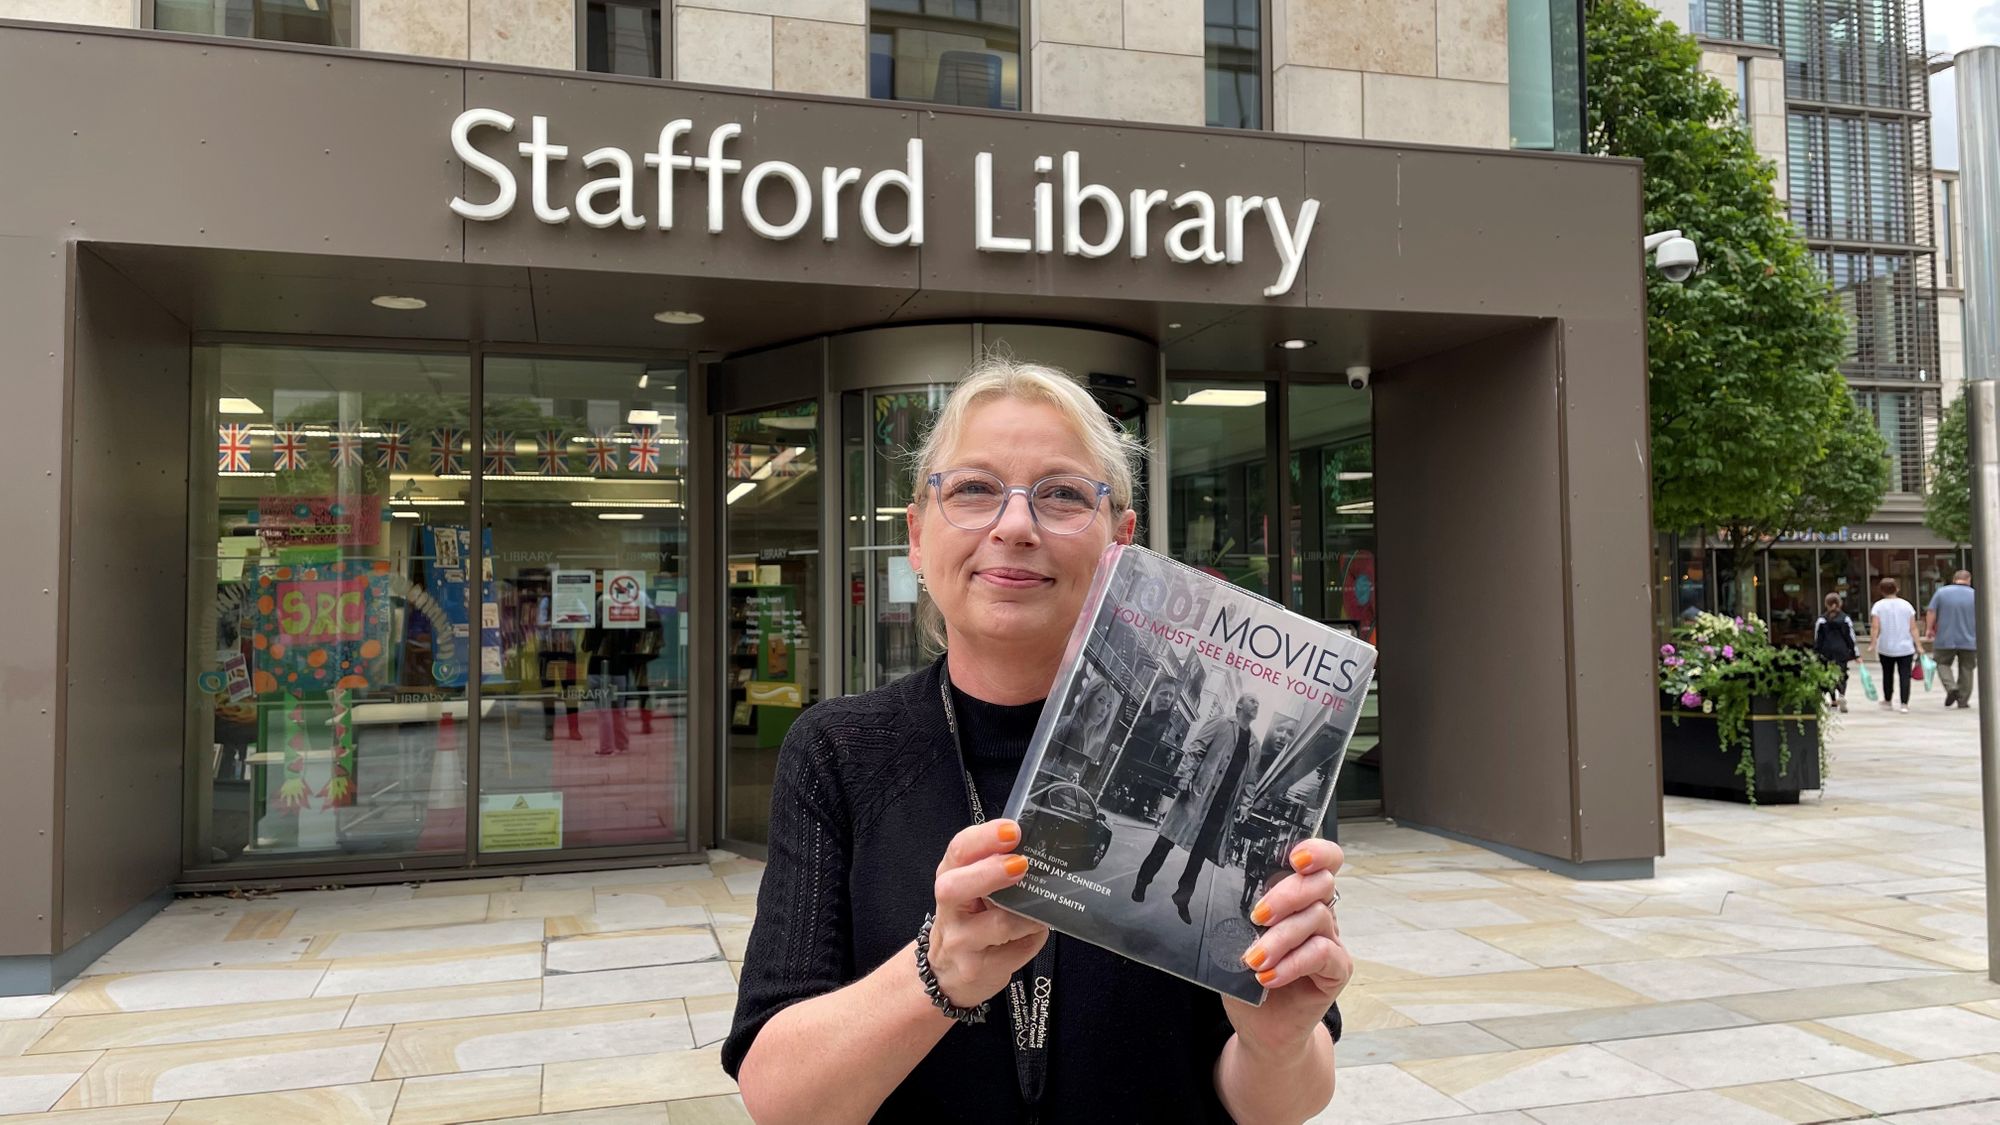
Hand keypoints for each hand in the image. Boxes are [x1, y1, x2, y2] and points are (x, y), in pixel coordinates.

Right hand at [927, 820, 1047, 1010]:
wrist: (950, 974)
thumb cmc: (971, 922)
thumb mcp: (975, 890)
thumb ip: (995, 868)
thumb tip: (1038, 853)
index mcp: (951, 876)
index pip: (959, 850)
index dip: (984, 837)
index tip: (1012, 831)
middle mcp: (949, 908)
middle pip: (955, 887)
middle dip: (989, 872)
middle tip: (1020, 864)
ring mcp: (959, 942)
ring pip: (997, 925)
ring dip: (1027, 916)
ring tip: (1039, 912)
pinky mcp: (976, 969)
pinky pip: (1015, 953)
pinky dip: (1031, 941)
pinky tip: (1032, 934)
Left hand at [1223, 839, 1352, 1053]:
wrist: (1261, 1027)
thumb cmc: (1244, 978)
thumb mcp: (1232, 942)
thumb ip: (1235, 918)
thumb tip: (1218, 899)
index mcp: (1295, 896)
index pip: (1320, 861)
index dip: (1316, 851)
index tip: (1294, 858)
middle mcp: (1318, 912)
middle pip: (1319, 883)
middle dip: (1288, 894)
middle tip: (1257, 915)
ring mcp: (1330, 940)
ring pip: (1316, 919)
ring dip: (1281, 938)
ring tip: (1252, 959)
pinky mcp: (1337, 970)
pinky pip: (1323, 954)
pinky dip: (1293, 964)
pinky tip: (1268, 977)